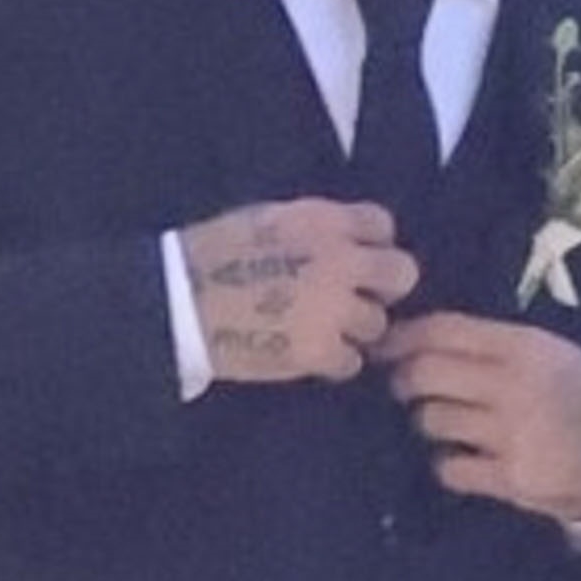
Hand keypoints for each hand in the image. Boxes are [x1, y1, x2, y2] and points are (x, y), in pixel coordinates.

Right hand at [180, 197, 419, 382]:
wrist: (178, 301)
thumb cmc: (212, 254)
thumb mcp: (268, 218)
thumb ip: (315, 226)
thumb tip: (347, 238)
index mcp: (323, 220)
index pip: (383, 225)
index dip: (372, 244)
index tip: (357, 258)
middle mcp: (339, 260)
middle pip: (401, 273)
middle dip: (384, 287)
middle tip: (360, 300)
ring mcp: (333, 308)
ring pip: (376, 324)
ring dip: (354, 330)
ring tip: (321, 331)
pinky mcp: (320, 350)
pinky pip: (351, 362)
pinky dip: (334, 363)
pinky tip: (309, 356)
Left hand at [377, 312, 580, 522]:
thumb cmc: (578, 392)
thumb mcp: (546, 351)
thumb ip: (489, 344)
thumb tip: (416, 339)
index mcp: (523, 346)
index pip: (443, 331)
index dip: (403, 337)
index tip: (384, 346)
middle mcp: (514, 386)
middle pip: (426, 374)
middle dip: (405, 380)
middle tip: (405, 387)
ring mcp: (512, 434)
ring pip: (432, 421)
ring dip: (429, 422)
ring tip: (445, 423)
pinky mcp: (513, 478)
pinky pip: (451, 468)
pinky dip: (449, 464)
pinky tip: (465, 460)